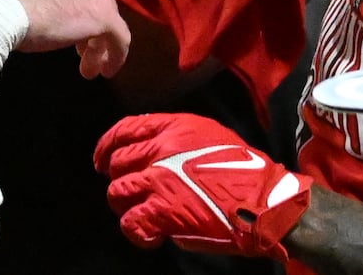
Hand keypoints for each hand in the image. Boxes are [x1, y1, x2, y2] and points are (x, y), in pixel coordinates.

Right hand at [0, 0, 130, 77]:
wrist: (2, 9)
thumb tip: (43, 2)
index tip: (65, 18)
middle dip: (87, 20)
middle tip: (77, 45)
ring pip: (105, 14)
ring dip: (96, 41)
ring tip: (86, 65)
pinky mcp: (102, 13)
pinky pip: (119, 36)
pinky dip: (115, 54)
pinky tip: (104, 70)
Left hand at [97, 116, 310, 257]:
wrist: (262, 200)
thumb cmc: (242, 169)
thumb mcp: (208, 136)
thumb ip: (176, 137)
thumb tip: (151, 146)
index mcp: (173, 127)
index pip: (124, 130)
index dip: (106, 146)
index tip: (100, 160)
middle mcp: (161, 150)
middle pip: (117, 163)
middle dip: (117, 179)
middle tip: (127, 194)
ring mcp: (160, 182)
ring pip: (117, 193)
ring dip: (124, 206)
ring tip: (139, 215)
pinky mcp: (163, 213)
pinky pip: (131, 223)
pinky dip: (135, 232)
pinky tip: (149, 235)